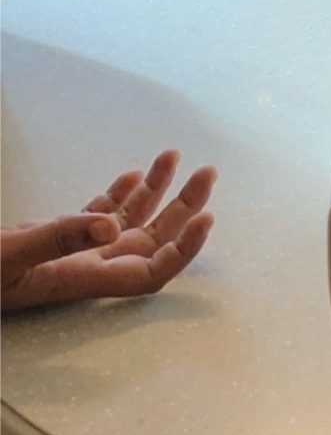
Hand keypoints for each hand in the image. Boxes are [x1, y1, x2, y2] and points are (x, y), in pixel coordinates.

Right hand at [1, 151, 216, 311]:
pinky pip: (96, 218)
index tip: (206, 218)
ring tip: (175, 156)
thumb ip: (58, 239)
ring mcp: (69, 253)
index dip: (183, 251)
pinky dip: (118, 196)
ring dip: (157, 193)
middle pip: (150, 243)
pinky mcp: (51, 239)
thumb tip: (110, 228)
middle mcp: (84, 268)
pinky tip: (133, 173)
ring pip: (127, 224)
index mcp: (82, 278)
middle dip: (184, 208)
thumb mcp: (11, 254)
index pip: (150, 273)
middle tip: (208, 172)